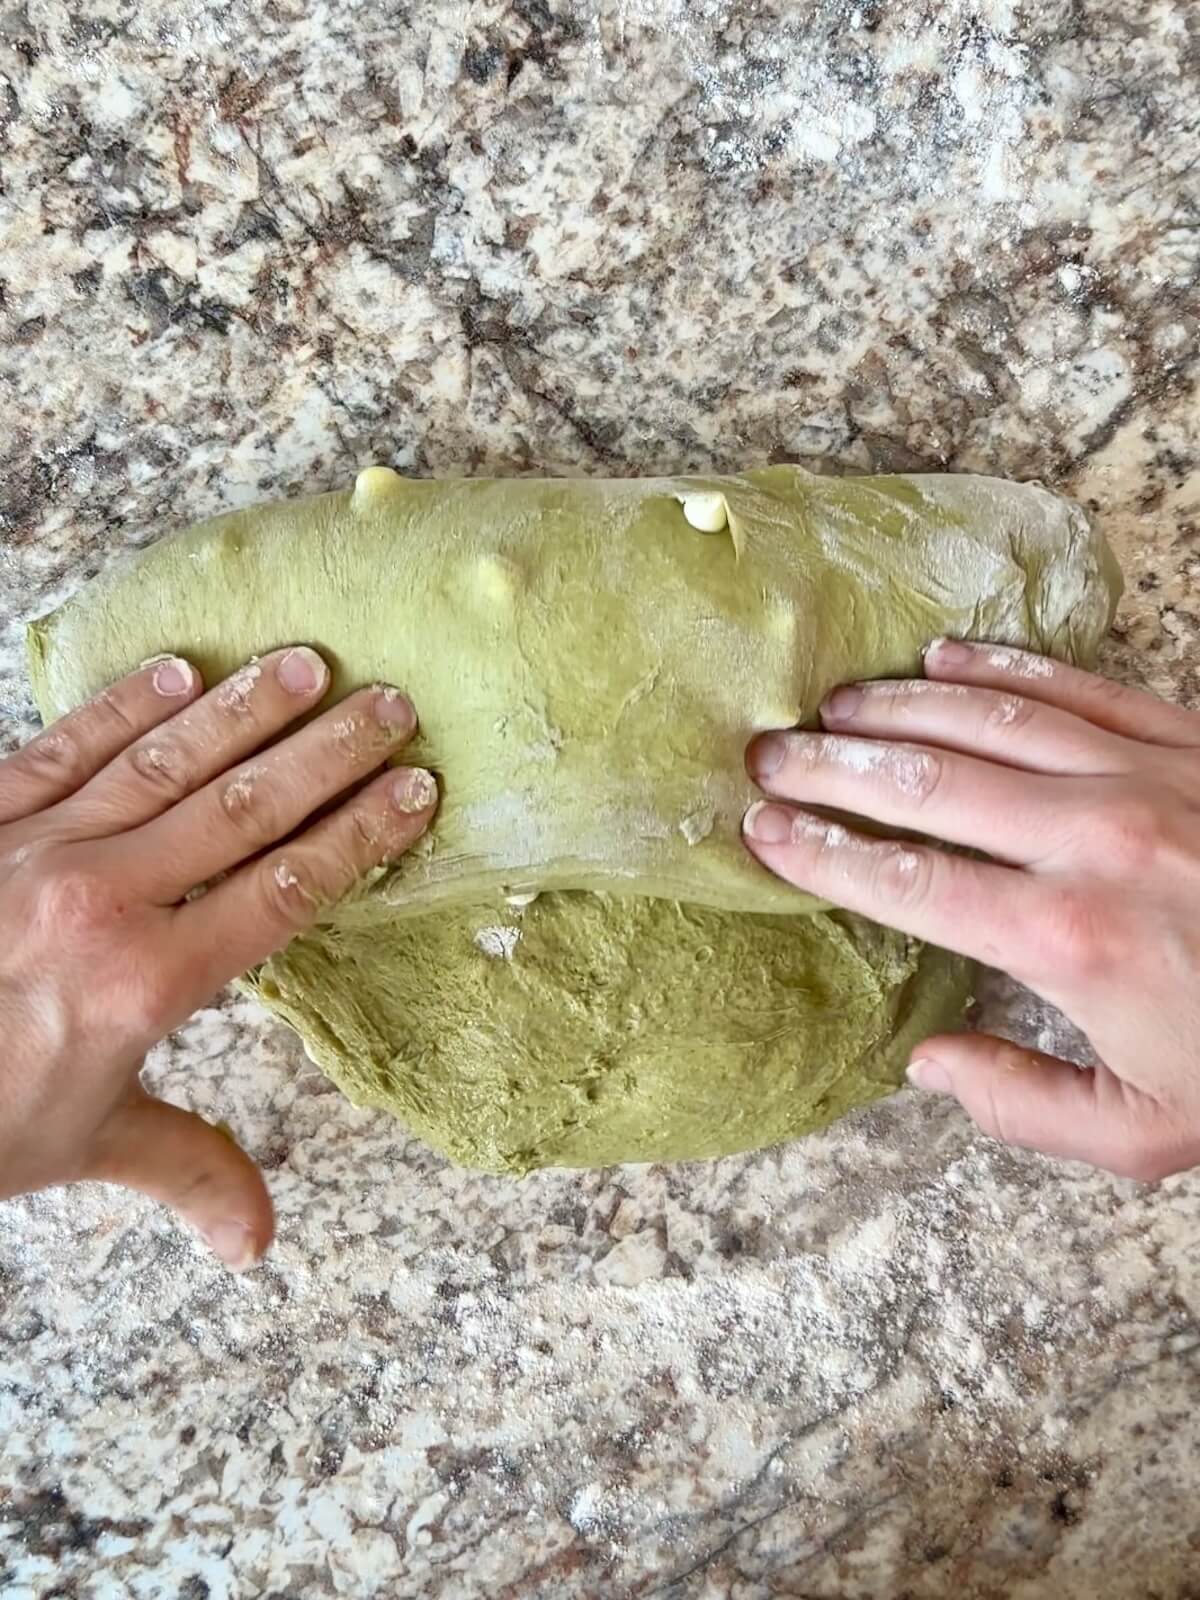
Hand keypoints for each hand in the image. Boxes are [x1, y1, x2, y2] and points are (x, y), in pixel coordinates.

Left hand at [0, 648, 436, 1265]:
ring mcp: (36, 847)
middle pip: (242, 810)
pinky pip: (62, 748)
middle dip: (327, 755)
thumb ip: (185, 1168)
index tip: (413, 793)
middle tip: (391, 706)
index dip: (357, 838)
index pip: (283, 891)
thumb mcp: (81, 1146)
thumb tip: (257, 1241)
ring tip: (309, 664)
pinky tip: (178, 671)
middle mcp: (102, 900)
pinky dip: (122, 708)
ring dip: (244, 710)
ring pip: (163, 764)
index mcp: (144, 982)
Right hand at [743, 637, 1199, 1181]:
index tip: (763, 830)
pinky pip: (1076, 687)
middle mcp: (1091, 840)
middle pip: (925, 784)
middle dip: (832, 767)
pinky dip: (1000, 671)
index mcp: (1064, 939)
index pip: (906, 880)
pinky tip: (944, 661)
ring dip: (897, 710)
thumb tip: (930, 1060)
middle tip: (768, 753)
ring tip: (833, 706)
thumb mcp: (1144, 1130)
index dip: (821, 852)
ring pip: (988, 722)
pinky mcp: (1187, 741)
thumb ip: (1021, 1103)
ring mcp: (1143, 777)